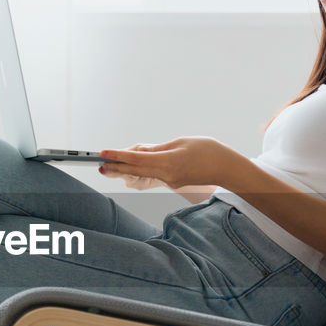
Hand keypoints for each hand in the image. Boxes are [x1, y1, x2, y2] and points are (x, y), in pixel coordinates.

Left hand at [97, 137, 242, 189]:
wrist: (227, 169)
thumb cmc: (207, 151)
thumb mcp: (181, 142)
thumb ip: (159, 148)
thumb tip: (140, 151)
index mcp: (168, 162)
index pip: (137, 159)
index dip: (119, 156)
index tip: (104, 153)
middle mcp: (166, 175)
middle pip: (135, 171)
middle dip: (116, 168)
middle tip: (98, 165)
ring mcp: (170, 181)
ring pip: (143, 174)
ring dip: (126, 170)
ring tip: (109, 166)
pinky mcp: (173, 183)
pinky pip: (154, 175)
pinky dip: (142, 170)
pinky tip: (132, 167)